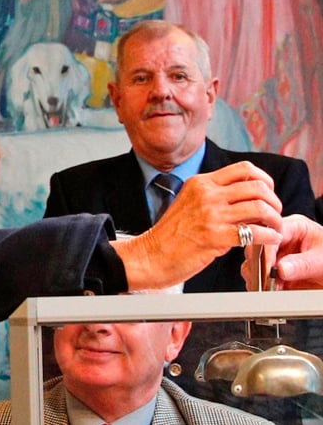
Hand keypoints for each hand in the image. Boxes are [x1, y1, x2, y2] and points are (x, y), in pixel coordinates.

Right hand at [111, 161, 283, 289]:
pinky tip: (269, 241)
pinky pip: (255, 232)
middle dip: (274, 201)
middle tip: (274, 213)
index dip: (264, 180)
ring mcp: (210, 214)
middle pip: (256, 186)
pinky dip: (269, 237)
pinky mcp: (215, 236)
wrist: (149, 256)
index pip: (243, 169)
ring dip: (274, 219)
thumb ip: (212, 197)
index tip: (268, 193)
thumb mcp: (188, 203)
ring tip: (274, 228)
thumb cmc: (169, 236)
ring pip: (260, 207)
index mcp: (200, 183)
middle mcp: (206, 194)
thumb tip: (243, 200)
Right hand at [242, 215, 322, 289]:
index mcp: (295, 227)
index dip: (267, 249)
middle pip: (257, 246)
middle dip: (259, 265)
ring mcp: (277, 256)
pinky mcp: (275, 272)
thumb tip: (281, 268)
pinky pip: (258, 276)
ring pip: (253, 263)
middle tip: (266, 280)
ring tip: (269, 288)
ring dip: (258, 277)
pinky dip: (260, 285)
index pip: (272, 232)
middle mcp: (282, 240)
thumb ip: (303, 264)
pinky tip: (269, 291)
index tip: (268, 267)